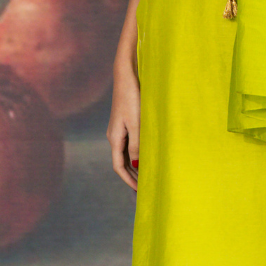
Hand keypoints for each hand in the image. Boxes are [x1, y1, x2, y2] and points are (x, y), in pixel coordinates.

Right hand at [107, 0, 140, 190]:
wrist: (128, 73)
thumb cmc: (132, 97)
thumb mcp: (136, 124)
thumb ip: (136, 145)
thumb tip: (137, 165)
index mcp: (115, 138)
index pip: (119, 167)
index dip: (129, 181)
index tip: (141, 193)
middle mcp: (116, 135)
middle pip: (123, 162)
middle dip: (133, 176)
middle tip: (146, 189)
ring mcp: (122, 127)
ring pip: (128, 153)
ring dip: (137, 165)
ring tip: (149, 176)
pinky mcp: (129, 119)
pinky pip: (132, 142)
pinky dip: (139, 152)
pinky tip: (150, 154)